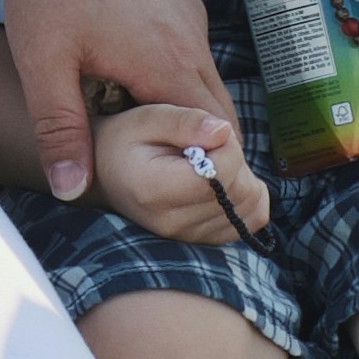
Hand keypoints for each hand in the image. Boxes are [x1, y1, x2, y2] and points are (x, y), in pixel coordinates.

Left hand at [0, 0, 234, 202]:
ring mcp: (189, 19)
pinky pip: (191, 58)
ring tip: (149, 145)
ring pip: (204, 85)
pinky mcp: (180, 5)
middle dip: (200, 151)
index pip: (211, 135)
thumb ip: (60, 130)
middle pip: (216, 114)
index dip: (203, 169)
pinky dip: (175, 83)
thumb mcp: (43, 64)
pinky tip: (135, 94)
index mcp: (166, 61)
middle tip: (171, 184)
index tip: (184, 198)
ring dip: (182, 116)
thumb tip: (72, 191)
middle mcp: (191, 40)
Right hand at [90, 98, 270, 245]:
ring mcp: (190, 237)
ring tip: (212, 164)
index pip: (224, 170)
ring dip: (244, 178)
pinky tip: (223, 182)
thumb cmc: (125, 141)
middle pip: (242, 190)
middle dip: (237, 159)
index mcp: (156, 190)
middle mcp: (174, 223)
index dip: (226, 142)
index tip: (202, 134)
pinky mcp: (204, 240)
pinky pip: (251, 220)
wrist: (106, 175)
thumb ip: (186, 120)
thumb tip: (225, 131)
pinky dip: (247, 198)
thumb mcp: (147, 117)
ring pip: (252, 206)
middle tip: (207, 146)